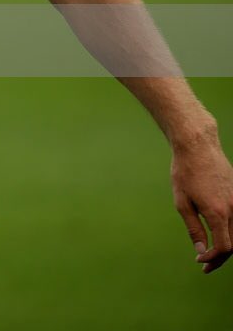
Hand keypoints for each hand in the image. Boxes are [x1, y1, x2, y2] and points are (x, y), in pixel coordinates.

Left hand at [171, 132, 232, 272]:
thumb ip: (194, 229)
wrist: (198, 146)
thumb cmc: (185, 172)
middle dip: (221, 257)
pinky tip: (219, 234)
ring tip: (212, 253)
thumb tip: (202, 251)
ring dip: (228, 246)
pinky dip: (232, 231)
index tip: (199, 259)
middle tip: (205, 264)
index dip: (212, 258)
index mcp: (218, 212)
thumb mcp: (182, 202)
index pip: (224, 247)